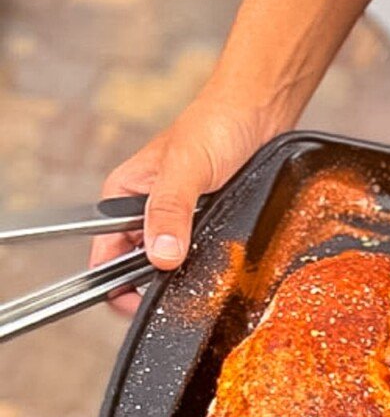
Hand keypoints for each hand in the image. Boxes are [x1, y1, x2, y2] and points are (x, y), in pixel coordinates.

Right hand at [90, 95, 278, 314]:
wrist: (257, 111)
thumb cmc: (216, 124)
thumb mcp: (188, 168)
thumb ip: (171, 210)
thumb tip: (161, 256)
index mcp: (123, 196)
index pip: (105, 257)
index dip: (120, 288)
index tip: (145, 305)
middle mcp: (144, 211)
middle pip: (138, 269)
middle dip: (158, 286)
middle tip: (186, 292)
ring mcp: (175, 220)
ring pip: (170, 266)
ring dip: (186, 275)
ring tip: (207, 271)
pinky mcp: (202, 224)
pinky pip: (198, 256)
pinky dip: (208, 263)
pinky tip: (223, 259)